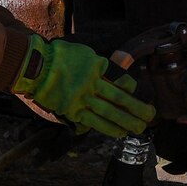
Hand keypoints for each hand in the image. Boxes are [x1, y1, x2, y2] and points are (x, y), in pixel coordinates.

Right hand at [12, 35, 155, 137]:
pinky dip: (109, 128)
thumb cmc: (59, 56)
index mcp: (97, 66)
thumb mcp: (84, 52)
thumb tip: (115, 74)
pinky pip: (94, 122)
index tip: (137, 92)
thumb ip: (100, 64)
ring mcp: (82, 98)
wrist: (36, 66)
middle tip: (151, 115)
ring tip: (139, 128)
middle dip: (138, 109)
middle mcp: (92, 83)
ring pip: (110, 113)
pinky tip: (120, 133)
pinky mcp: (73, 110)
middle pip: (120, 98)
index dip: (132, 87)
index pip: (121, 79)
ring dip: (127, 122)